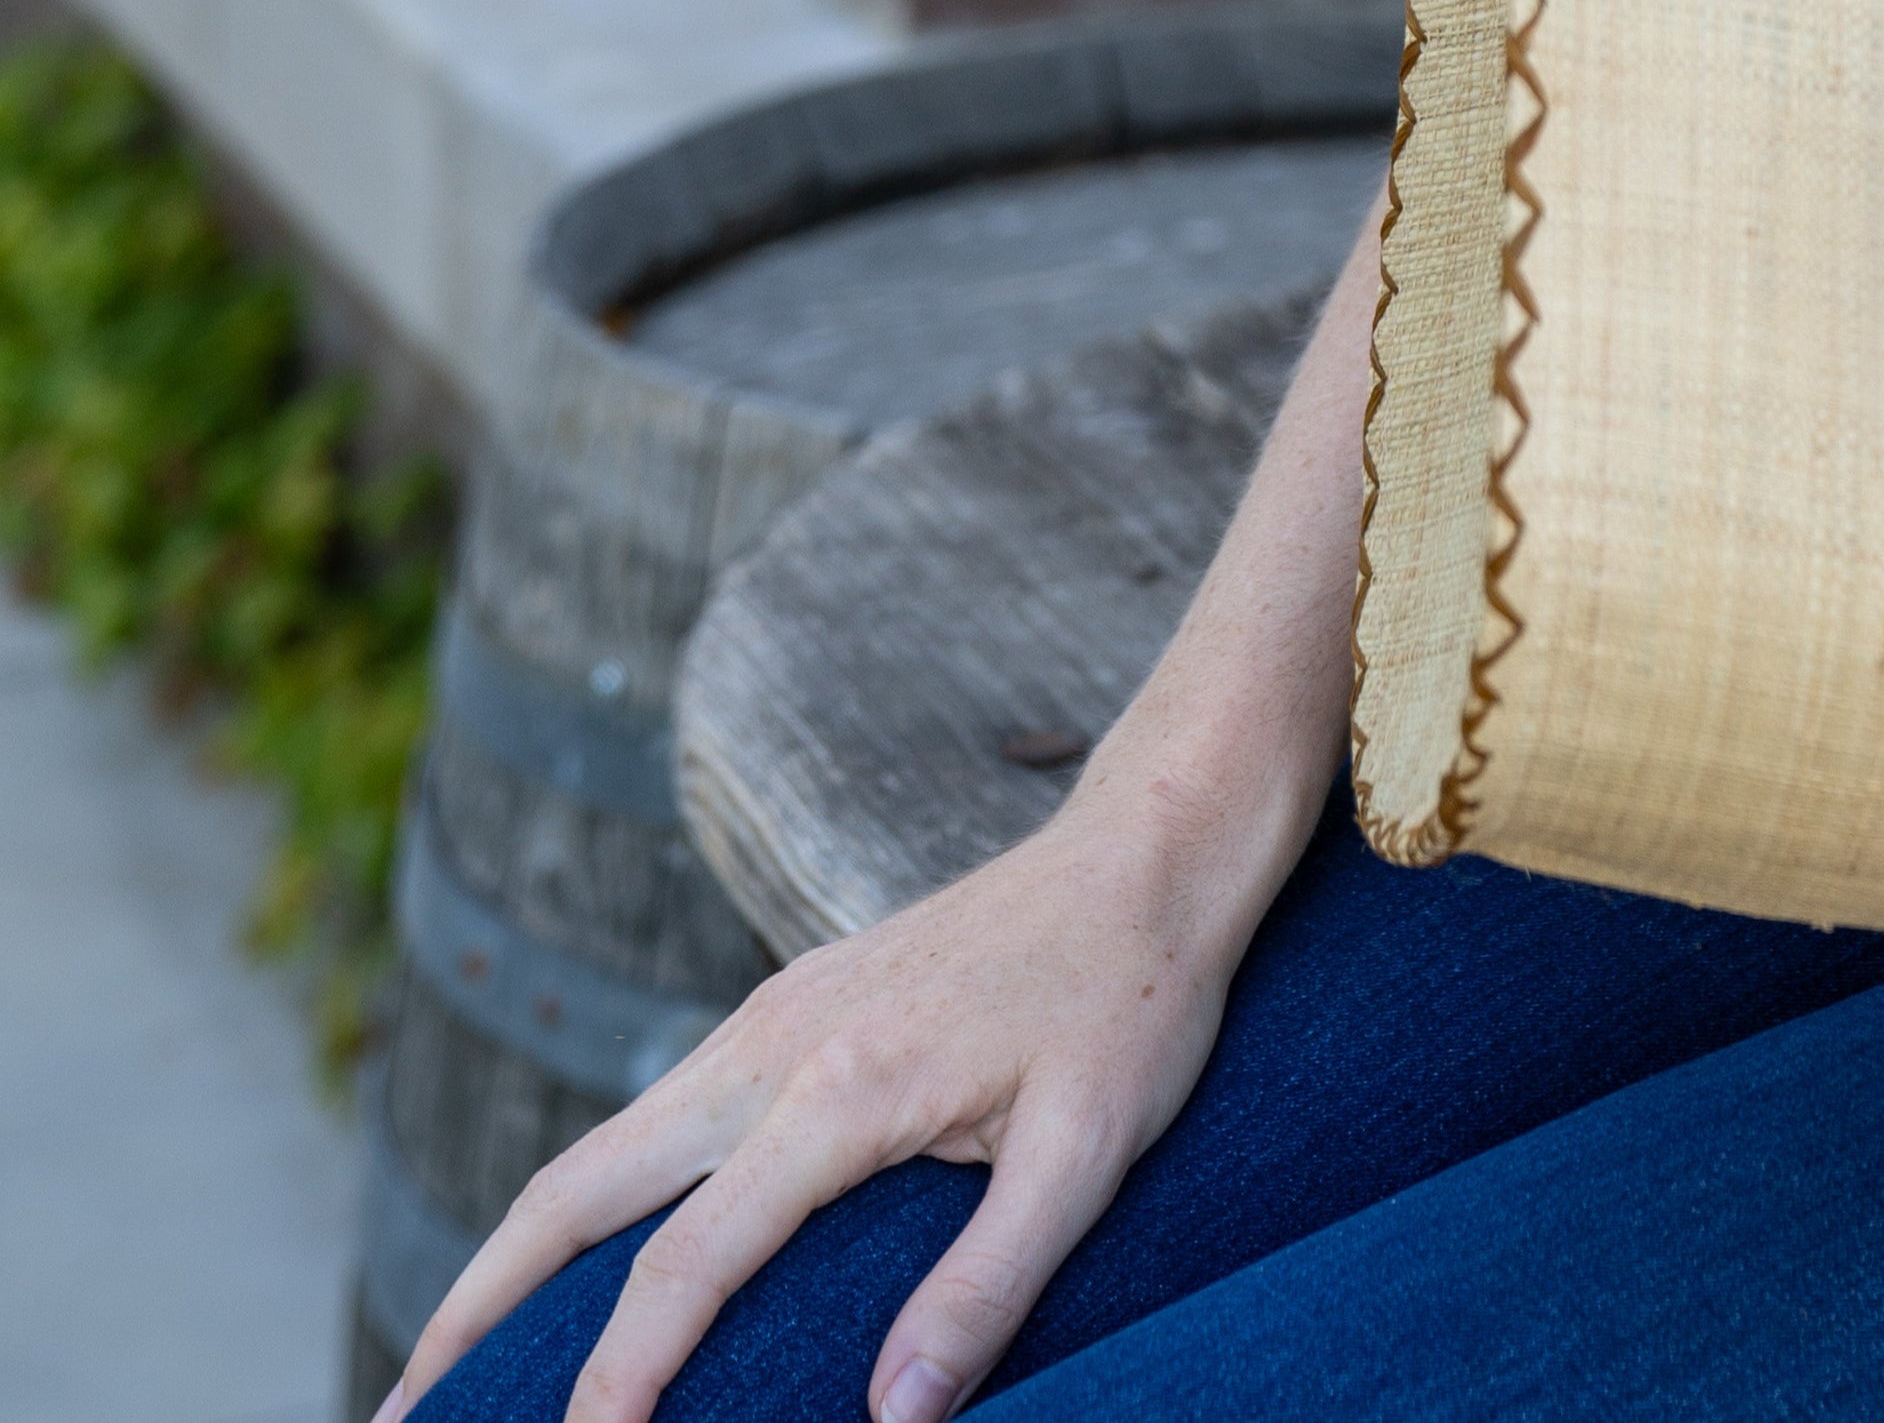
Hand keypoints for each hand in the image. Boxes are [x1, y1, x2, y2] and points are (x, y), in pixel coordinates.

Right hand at [376, 785, 1257, 1422]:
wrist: (1152, 848)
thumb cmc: (1135, 1000)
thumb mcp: (1092, 1153)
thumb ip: (988, 1288)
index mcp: (837, 1089)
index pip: (681, 1268)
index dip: (613, 1387)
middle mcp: (773, 1042)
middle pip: (575, 1191)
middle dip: (474, 1312)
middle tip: (400, 1422)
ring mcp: (771, 1017)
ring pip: (601, 1148)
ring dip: (514, 1253)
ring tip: (450, 1365)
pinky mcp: (790, 1007)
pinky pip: (655, 1117)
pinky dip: (587, 1200)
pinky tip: (586, 1260)